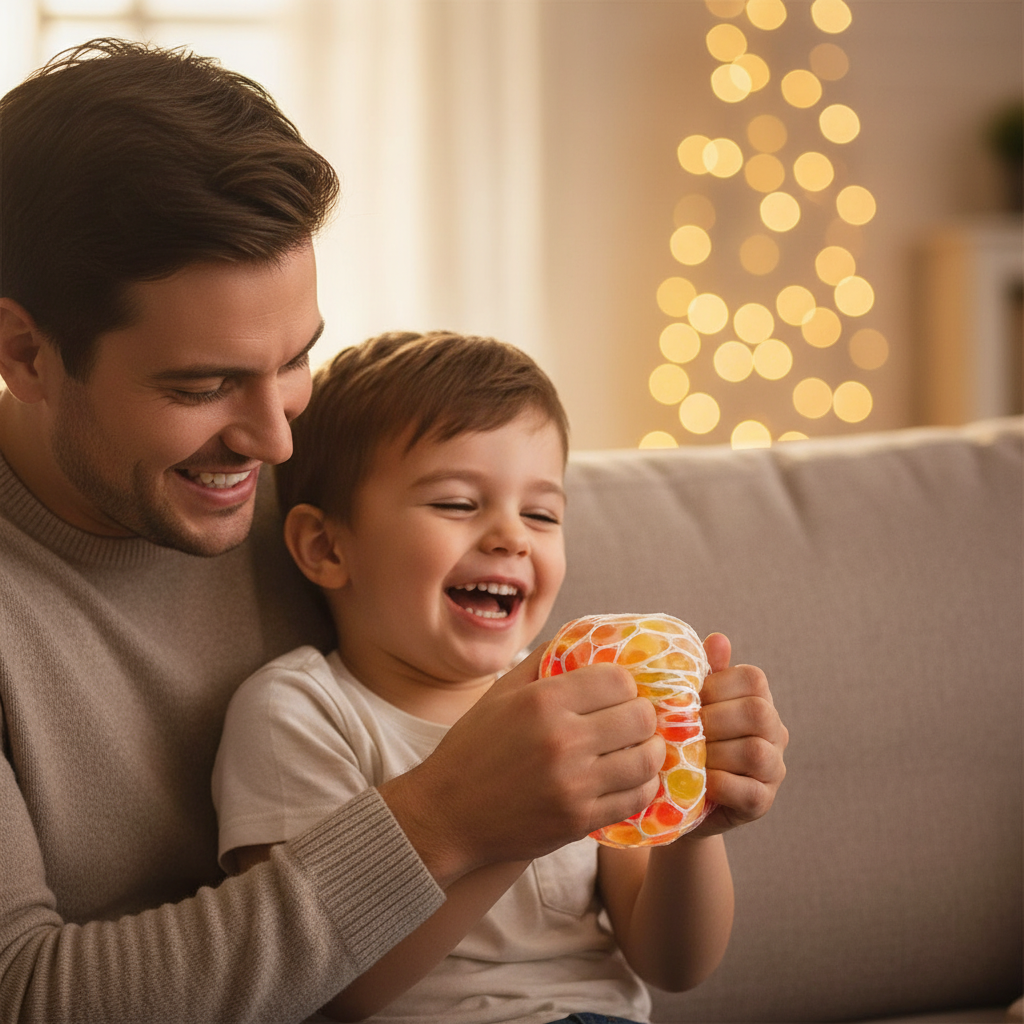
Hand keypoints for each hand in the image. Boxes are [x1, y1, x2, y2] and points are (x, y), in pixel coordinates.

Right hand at [379, 647, 662, 887]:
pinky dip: (642, 786)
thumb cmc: (472, 748)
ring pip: (645, 760)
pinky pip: (634, 799)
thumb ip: (541, 662)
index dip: (626, 684)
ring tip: (642, 747)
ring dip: (650, 751)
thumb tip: (580, 640)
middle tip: (635, 720)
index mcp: (543, 701)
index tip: (621, 692)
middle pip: (640, 718)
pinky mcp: (578, 820)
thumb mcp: (499, 694)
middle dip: (643, 715)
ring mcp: (573, 784)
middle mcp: (562, 740)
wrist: (447, 814)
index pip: (618, 680)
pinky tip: (633, 778)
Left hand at [695, 633, 787, 835]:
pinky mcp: (762, 802)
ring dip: (714, 753)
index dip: (717, 686)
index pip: (753, 679)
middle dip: (714, 719)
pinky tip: (699, 781)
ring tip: (690, 756)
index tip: (689, 699)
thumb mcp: (692, 704)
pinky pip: (748, 791)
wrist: (678, 796)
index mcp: (759, 701)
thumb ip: (705, 673)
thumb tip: (718, 639)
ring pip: (755, 752)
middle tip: (683, 729)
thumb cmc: (687, 739)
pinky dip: (719, 784)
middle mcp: (775, 732)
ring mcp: (773, 769)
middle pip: (757, 713)